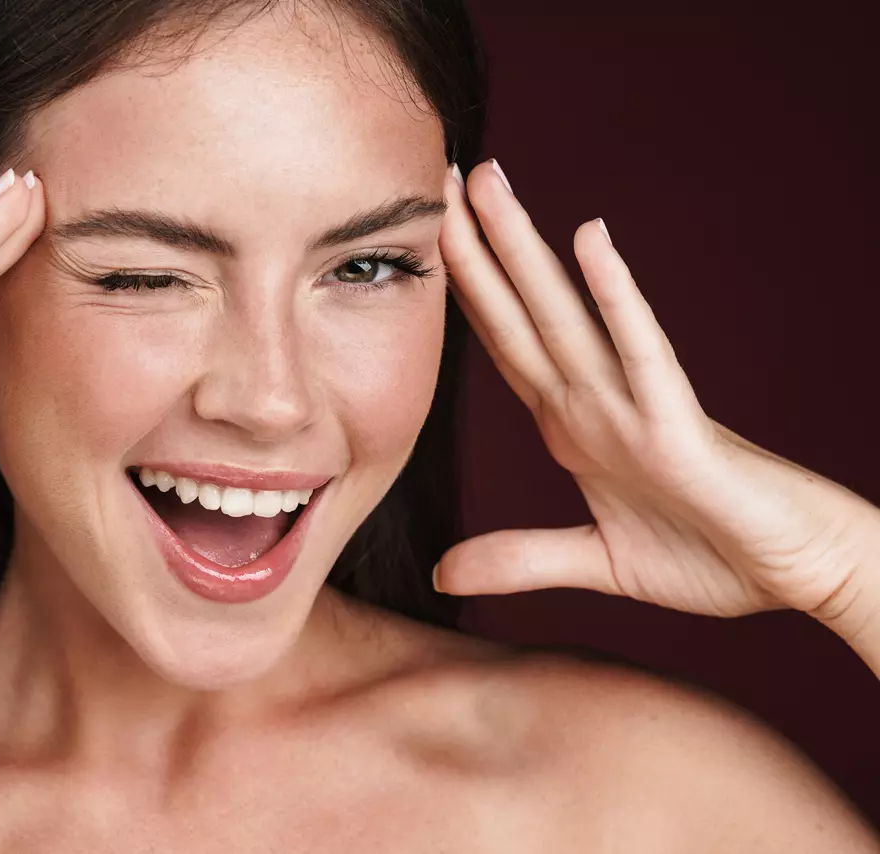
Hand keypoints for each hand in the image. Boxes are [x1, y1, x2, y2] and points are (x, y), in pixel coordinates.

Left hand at [432, 160, 879, 638]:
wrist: (799, 573)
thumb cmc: (710, 555)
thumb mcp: (593, 564)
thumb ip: (519, 559)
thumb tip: (439, 574)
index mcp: (570, 427)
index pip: (502, 345)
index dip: (460, 291)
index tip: (424, 232)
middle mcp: (593, 404)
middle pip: (519, 313)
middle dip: (474, 247)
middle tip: (438, 173)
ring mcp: (633, 408)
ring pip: (565, 316)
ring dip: (524, 250)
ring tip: (489, 184)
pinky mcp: (679, 428)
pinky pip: (642, 354)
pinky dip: (616, 300)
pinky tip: (592, 243)